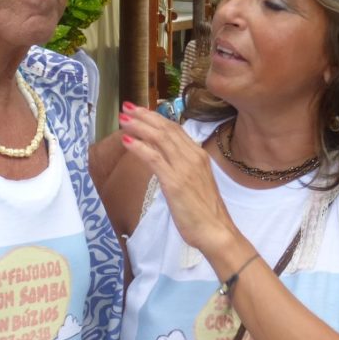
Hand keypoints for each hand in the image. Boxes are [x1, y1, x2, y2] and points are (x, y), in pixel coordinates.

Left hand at [118, 103, 243, 260]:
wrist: (216, 231)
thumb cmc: (204, 211)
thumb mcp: (194, 181)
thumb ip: (181, 167)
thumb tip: (163, 158)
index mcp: (199, 155)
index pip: (175, 129)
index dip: (156, 117)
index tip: (140, 111)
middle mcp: (193, 157)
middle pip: (166, 129)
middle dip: (144, 116)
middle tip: (126, 108)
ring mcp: (184, 168)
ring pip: (159, 139)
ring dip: (139, 126)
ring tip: (123, 119)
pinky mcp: (175, 182)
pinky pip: (154, 158)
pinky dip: (139, 147)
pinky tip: (126, 141)